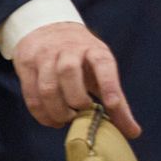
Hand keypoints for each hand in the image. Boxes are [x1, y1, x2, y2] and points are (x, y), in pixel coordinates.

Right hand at [11, 21, 141, 136]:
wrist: (48, 28)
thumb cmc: (82, 56)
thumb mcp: (102, 70)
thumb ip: (116, 102)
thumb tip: (133, 132)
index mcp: (94, 50)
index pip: (103, 63)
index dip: (108, 84)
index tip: (112, 104)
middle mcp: (69, 49)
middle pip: (69, 72)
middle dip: (76, 99)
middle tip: (80, 113)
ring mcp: (45, 56)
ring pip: (48, 85)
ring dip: (57, 110)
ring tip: (65, 119)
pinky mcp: (27, 65)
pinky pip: (31, 93)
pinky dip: (41, 113)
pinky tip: (51, 119)